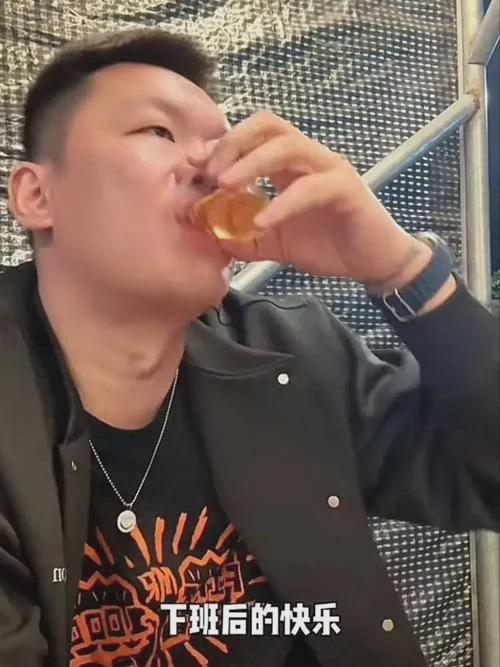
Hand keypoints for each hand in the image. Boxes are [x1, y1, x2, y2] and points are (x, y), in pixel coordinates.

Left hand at [204, 111, 430, 286]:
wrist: (372, 263)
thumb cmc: (327, 245)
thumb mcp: (274, 243)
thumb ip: (244, 236)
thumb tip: (208, 235)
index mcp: (289, 166)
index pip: (253, 136)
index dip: (222, 144)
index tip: (194, 163)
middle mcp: (309, 158)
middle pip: (268, 125)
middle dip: (233, 142)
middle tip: (207, 170)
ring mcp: (329, 169)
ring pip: (288, 146)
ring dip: (252, 162)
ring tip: (225, 184)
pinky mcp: (346, 189)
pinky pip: (311, 188)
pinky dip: (282, 203)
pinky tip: (263, 221)